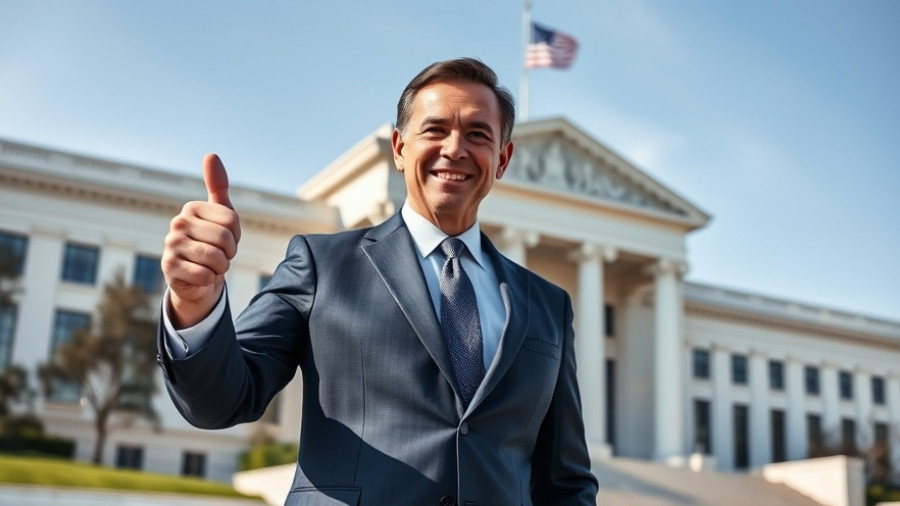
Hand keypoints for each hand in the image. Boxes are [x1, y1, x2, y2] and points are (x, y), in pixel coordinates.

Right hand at [161, 154, 241, 327]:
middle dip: (229, 254)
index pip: (232, 221)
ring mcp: (170, 245)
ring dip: (220, 268)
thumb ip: (218, 186)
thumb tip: (211, 155)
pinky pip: (205, 274)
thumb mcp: (220, 215)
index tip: (225, 241)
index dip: (236, 236)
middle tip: (219, 256)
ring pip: (216, 258)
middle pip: (225, 239)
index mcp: (192, 208)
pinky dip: (209, 279)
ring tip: (210, 266)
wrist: (196, 279)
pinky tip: (200, 276)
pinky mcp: (168, 267)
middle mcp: (178, 223)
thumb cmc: (211, 243)